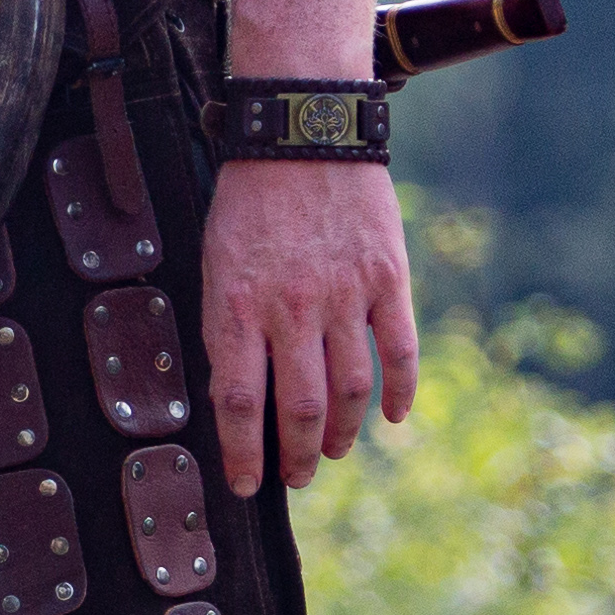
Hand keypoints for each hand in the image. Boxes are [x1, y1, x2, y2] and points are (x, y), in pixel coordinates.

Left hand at [200, 160, 417, 497]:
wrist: (304, 131)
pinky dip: (400, 391)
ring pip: (349, 389)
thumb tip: (231, 392)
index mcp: (236, 304)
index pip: (237, 401)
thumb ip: (225, 322)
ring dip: (342, 432)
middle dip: (297, 455)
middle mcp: (291, 307)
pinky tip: (395, 418)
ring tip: (332, 452)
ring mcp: (344, 294)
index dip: (242, 452)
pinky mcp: (386, 278)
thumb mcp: (214, 259)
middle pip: (298, 407)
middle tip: (296, 477)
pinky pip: (399, 350)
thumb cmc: (249, 199)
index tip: (244, 484)